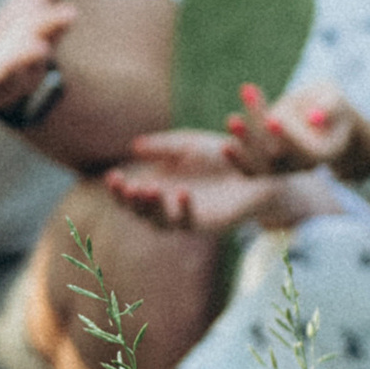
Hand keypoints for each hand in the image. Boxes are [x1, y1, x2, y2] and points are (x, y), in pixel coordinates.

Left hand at [0, 0, 93, 118]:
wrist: (2, 66)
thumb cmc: (25, 27)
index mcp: (41, 33)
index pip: (52, 26)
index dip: (58, 20)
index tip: (69, 13)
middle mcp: (27, 59)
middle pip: (31, 56)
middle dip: (33, 52)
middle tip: (38, 46)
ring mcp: (4, 76)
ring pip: (5, 76)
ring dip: (1, 74)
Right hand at [105, 130, 304, 236]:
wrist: (257, 167)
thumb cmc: (220, 156)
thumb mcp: (188, 145)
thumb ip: (164, 147)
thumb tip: (134, 147)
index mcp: (159, 189)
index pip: (131, 196)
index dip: (119, 190)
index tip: (112, 175)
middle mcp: (169, 207)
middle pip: (140, 213)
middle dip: (129, 201)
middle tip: (126, 185)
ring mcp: (188, 218)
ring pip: (161, 223)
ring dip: (151, 208)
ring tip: (147, 188)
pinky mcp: (209, 223)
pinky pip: (192, 222)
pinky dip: (184, 209)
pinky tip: (182, 192)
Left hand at [223, 83, 369, 179]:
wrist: (324, 119)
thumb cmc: (330, 103)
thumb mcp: (335, 98)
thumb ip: (330, 106)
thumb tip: (314, 117)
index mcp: (325, 152)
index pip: (305, 149)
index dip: (288, 136)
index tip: (272, 118)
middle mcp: (306, 166)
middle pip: (278, 154)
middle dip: (256, 136)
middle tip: (236, 118)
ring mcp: (287, 168)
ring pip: (262, 162)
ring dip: (244, 143)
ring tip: (232, 120)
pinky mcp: (271, 167)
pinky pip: (253, 170)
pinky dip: (239, 161)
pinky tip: (226, 146)